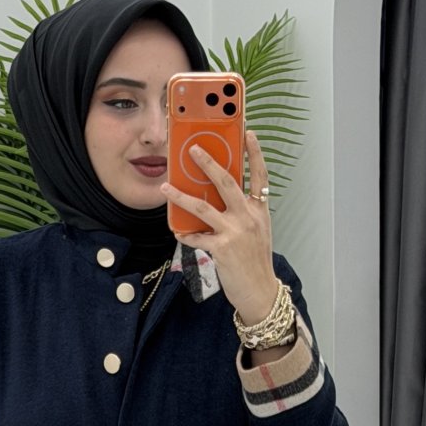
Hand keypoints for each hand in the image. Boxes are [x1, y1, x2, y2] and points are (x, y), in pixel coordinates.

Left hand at [160, 127, 278, 324]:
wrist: (260, 292)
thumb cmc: (256, 262)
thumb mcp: (257, 231)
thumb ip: (244, 213)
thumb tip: (221, 200)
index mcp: (259, 210)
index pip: (260, 175)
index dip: (255, 153)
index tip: (247, 133)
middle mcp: (248, 217)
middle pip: (226, 182)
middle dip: (207, 162)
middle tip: (192, 149)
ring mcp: (234, 232)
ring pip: (203, 207)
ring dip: (181, 196)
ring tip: (165, 187)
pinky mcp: (221, 249)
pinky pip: (197, 237)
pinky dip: (185, 234)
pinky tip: (176, 231)